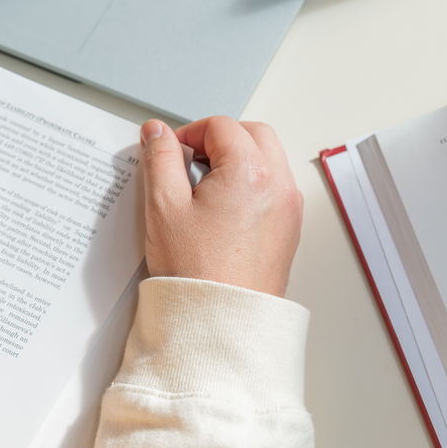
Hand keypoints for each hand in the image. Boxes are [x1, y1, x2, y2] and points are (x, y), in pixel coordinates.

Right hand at [138, 116, 303, 296]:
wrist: (222, 320)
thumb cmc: (198, 272)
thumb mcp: (164, 206)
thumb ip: (160, 159)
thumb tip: (158, 133)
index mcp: (251, 172)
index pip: (221, 127)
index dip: (189, 133)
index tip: (170, 153)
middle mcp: (279, 185)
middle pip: (253, 135)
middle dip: (219, 139)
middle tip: (189, 162)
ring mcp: (288, 207)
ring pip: (268, 159)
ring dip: (238, 159)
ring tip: (204, 188)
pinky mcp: (289, 228)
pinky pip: (274, 187)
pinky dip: (252, 183)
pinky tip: (223, 208)